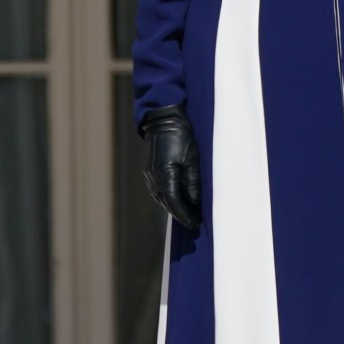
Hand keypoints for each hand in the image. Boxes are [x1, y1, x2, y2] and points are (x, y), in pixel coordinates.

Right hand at [140, 104, 201, 231]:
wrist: (163, 119)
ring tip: (188, 213)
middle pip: (166, 203)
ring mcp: (149, 174)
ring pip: (160, 198)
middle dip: (180, 214)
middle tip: (194, 221)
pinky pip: (157, 190)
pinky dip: (167, 198)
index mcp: (165, 173)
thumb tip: (195, 203)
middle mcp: (153, 177)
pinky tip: (177, 199)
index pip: (174, 202)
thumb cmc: (181, 136)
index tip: (195, 224)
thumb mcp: (193, 159)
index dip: (185, 215)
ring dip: (173, 207)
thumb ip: (193, 183)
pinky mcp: (148, 171)